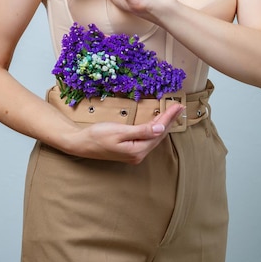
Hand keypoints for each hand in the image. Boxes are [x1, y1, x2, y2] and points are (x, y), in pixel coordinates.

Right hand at [68, 102, 184, 163]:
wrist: (81, 143)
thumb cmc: (97, 136)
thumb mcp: (119, 131)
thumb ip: (141, 131)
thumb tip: (160, 129)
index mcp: (137, 150)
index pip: (158, 131)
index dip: (168, 118)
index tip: (177, 106)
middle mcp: (138, 154)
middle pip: (158, 135)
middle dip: (169, 120)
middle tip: (179, 107)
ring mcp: (134, 153)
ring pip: (154, 137)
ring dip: (163, 123)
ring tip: (172, 112)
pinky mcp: (130, 150)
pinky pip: (147, 137)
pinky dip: (154, 128)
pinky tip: (158, 122)